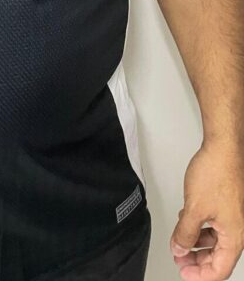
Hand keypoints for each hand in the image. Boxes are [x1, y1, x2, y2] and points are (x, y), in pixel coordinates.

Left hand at [171, 140, 243, 279]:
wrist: (223, 149)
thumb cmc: (216, 174)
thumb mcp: (194, 209)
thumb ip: (185, 233)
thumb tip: (179, 249)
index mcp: (234, 236)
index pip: (219, 269)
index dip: (200, 275)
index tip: (184, 274)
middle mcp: (238, 229)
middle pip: (218, 257)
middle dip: (197, 260)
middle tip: (180, 260)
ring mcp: (234, 217)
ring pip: (216, 241)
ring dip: (197, 243)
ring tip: (180, 242)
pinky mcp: (229, 205)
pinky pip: (215, 225)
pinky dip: (201, 228)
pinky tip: (188, 222)